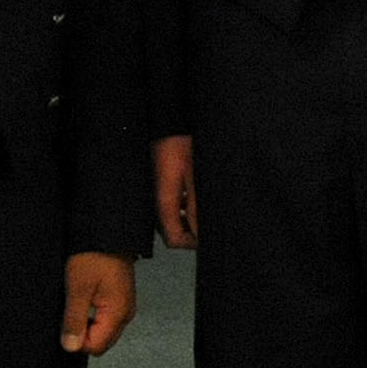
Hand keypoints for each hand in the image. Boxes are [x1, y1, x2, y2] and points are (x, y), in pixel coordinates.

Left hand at [62, 252, 136, 355]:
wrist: (107, 233)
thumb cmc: (94, 255)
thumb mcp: (78, 289)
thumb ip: (74, 320)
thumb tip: (71, 347)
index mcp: (118, 314)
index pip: (96, 347)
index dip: (77, 340)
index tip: (66, 323)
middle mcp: (125, 314)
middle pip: (101, 342)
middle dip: (83, 334)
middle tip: (71, 311)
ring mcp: (124, 307)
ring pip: (102, 331)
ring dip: (87, 324)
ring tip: (77, 302)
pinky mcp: (120, 299)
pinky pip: (105, 319)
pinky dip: (92, 315)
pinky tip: (84, 300)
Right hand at [154, 134, 198, 249]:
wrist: (167, 124)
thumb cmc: (180, 145)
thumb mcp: (194, 177)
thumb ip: (197, 206)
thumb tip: (201, 232)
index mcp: (163, 203)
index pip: (174, 240)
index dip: (192, 243)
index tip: (209, 235)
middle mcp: (156, 203)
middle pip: (172, 233)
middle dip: (192, 232)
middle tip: (210, 221)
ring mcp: (156, 195)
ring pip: (172, 220)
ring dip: (189, 220)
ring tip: (205, 207)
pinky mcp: (159, 187)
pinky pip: (170, 207)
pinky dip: (184, 208)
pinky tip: (195, 196)